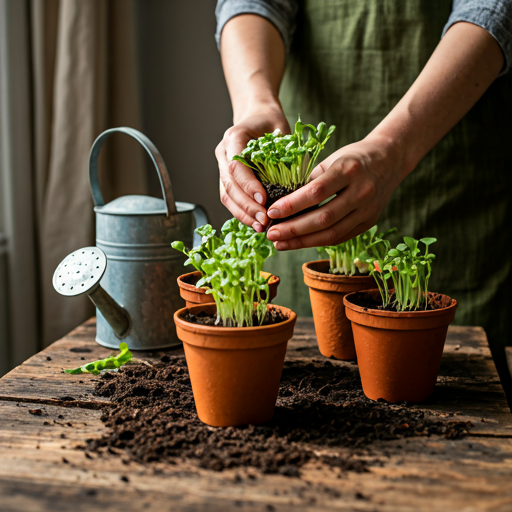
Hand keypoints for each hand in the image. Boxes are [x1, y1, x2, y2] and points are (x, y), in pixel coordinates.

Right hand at [215, 105, 289, 231]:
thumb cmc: (272, 123)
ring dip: (243, 214)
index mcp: (234, 137)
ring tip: (260, 227)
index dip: (249, 185)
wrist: (257, 116)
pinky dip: (242, 213)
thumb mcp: (282, 131)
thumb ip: (286, 152)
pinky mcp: (226, 179)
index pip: (236, 166)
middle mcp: (223, 152)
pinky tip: (255, 223)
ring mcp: (222, 166)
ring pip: (226, 195)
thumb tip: (301, 182)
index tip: (264, 200)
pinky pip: (230, 199)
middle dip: (247, 206)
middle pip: (229, 185)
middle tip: (264, 221)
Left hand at [266, 135, 407, 249]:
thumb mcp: (332, 159)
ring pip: (332, 233)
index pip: (316, 192)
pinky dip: (317, 241)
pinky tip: (299, 242)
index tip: (272, 212)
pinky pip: (340, 237)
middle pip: (323, 218)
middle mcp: (361, 192)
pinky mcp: (369, 222)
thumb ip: (310, 181)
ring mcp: (368, 210)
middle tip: (271, 234)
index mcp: (349, 170)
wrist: (390, 160)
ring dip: (302, 242)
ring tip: (280, 243)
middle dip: (294, 229)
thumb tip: (283, 204)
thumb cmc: (353, 157)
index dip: (292, 205)